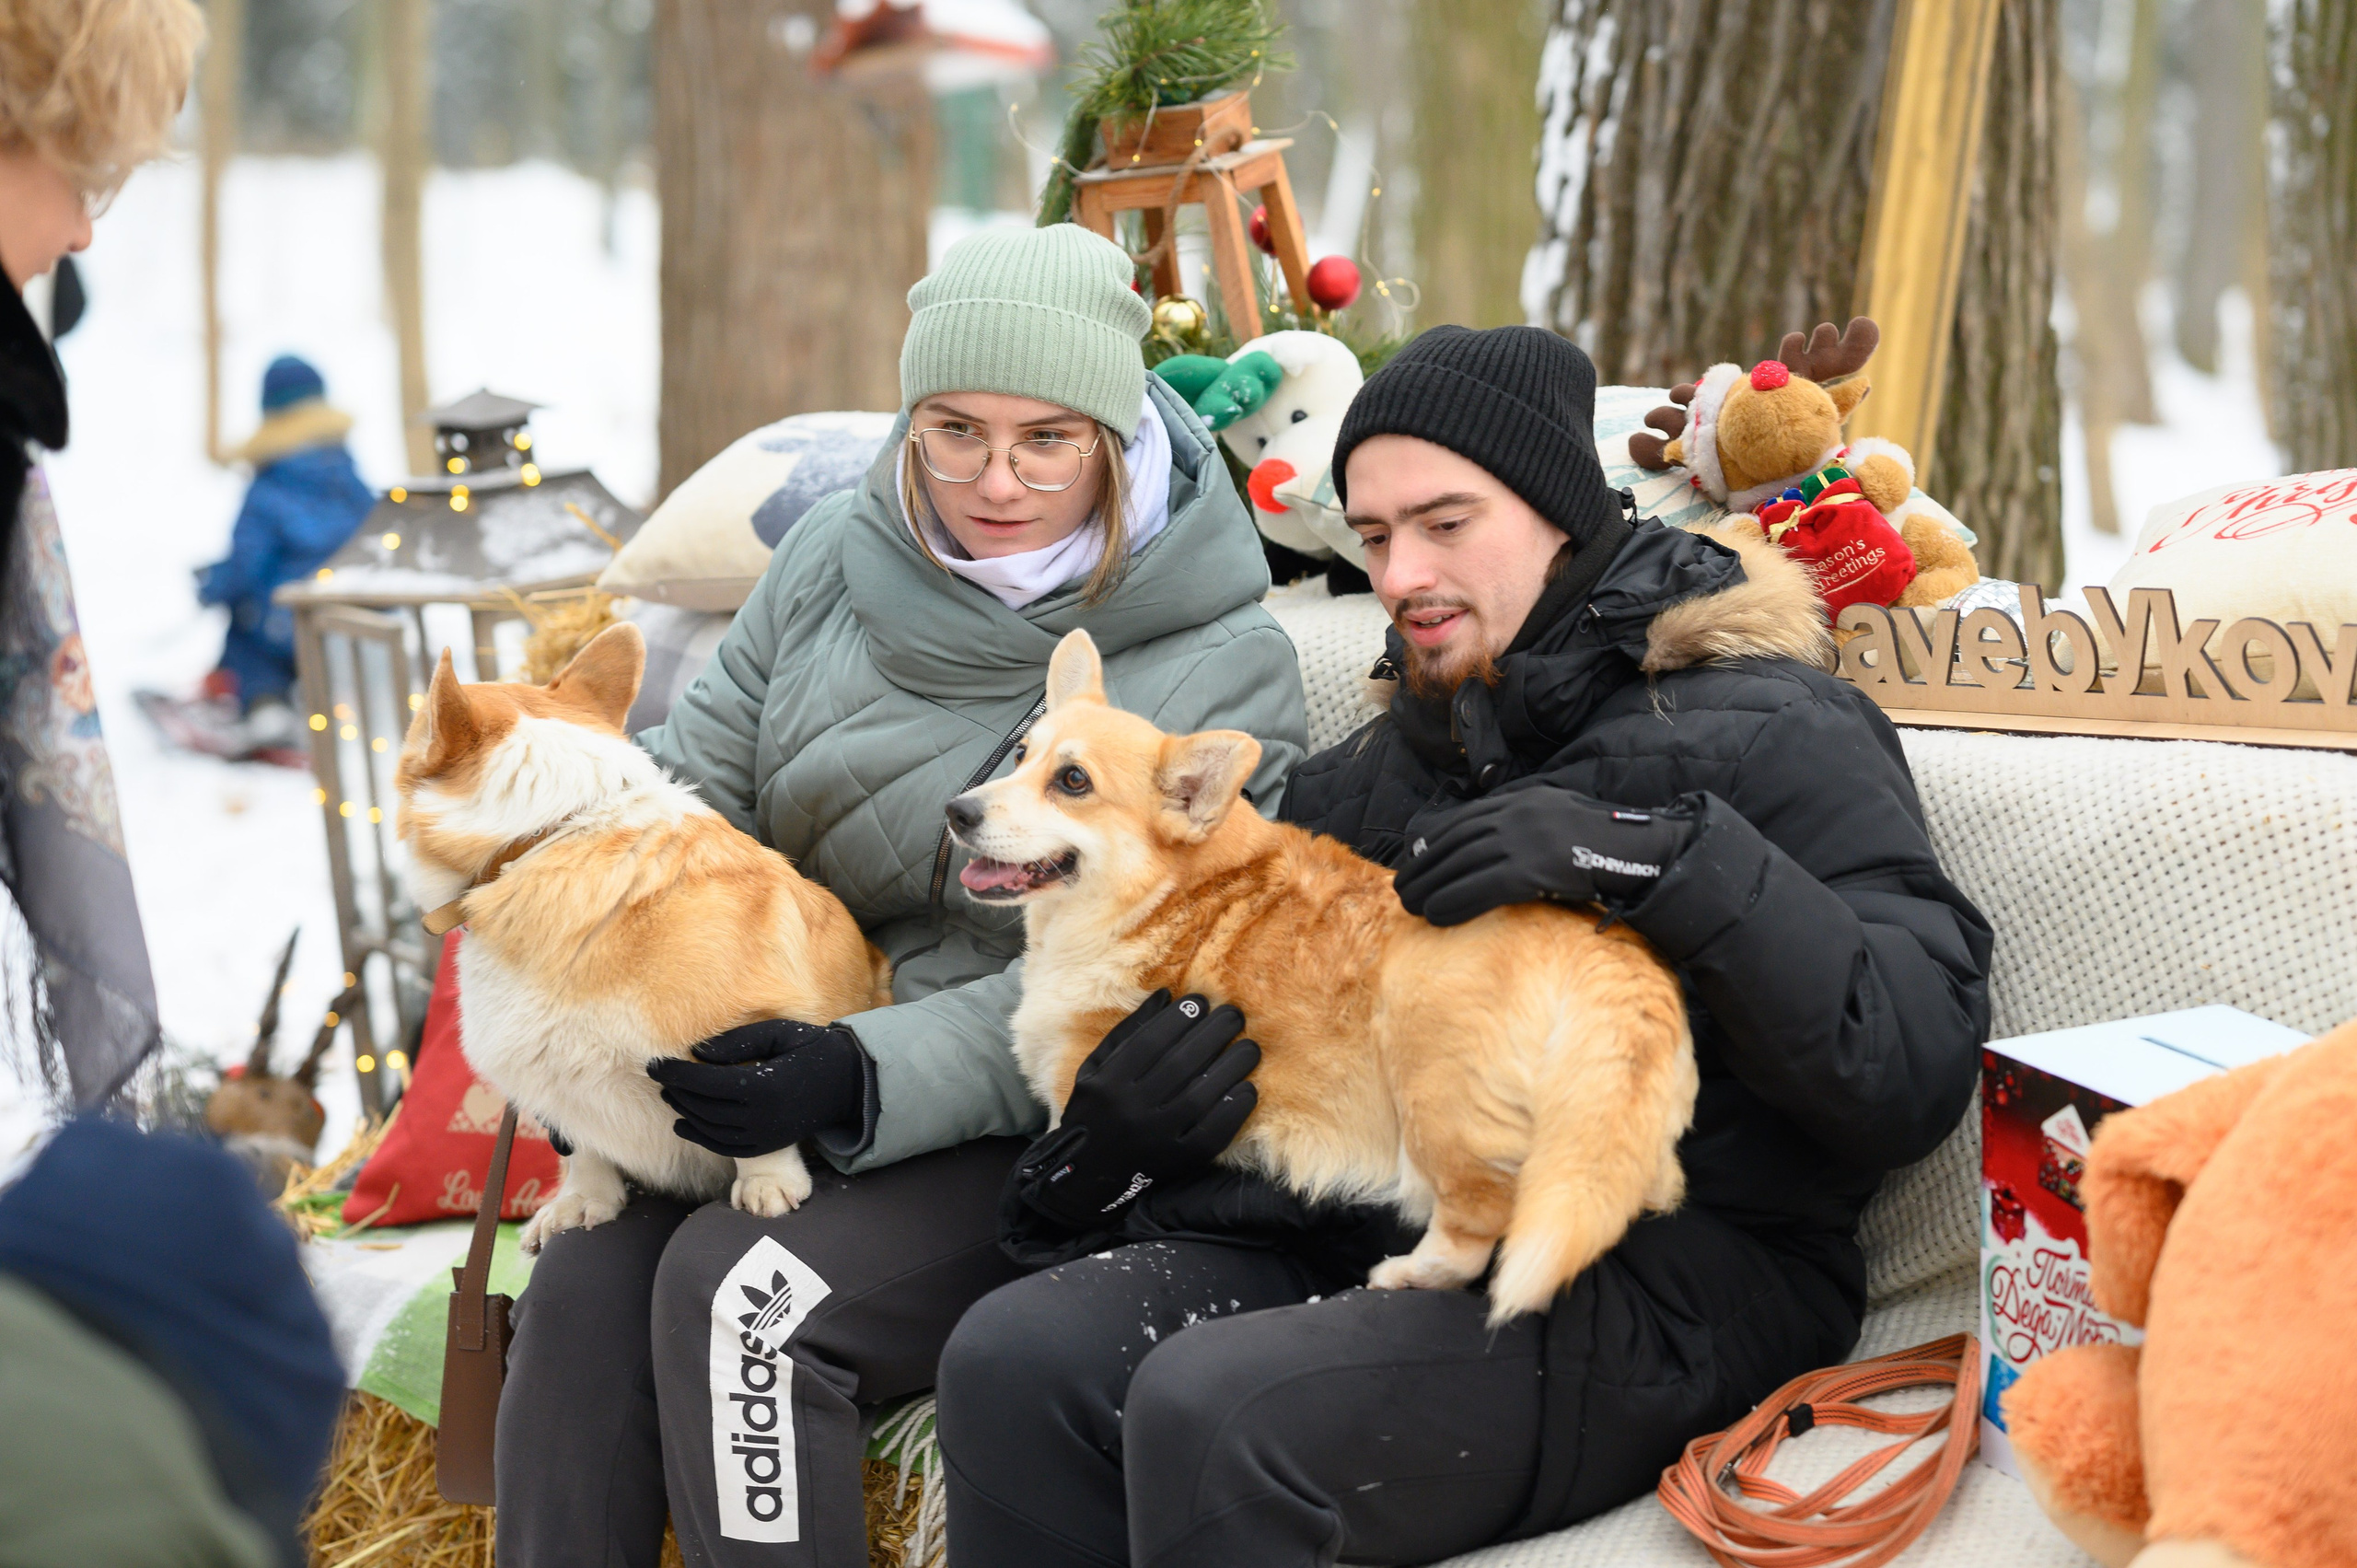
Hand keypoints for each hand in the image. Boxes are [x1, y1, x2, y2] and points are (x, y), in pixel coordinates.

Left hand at [647, 1018, 868, 1158]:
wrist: (848, 1084)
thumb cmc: (811, 1049)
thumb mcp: (779, 1033)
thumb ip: (738, 1042)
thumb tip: (698, 1051)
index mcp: (763, 1085)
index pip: (704, 1082)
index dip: (676, 1073)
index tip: (655, 1063)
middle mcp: (761, 1116)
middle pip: (702, 1107)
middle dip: (675, 1091)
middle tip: (657, 1075)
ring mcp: (764, 1135)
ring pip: (709, 1129)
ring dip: (684, 1112)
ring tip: (668, 1094)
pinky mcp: (766, 1146)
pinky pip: (724, 1147)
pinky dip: (699, 1137)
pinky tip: (682, 1124)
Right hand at [1024, 991, 1259, 1227]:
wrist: (1090, 1171)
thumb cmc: (1096, 1107)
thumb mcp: (1097, 1067)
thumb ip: (1129, 1031)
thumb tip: (1165, 995)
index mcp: (1108, 1084)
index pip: (1150, 1043)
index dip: (1178, 1019)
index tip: (1200, 1001)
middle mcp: (1131, 1110)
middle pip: (1180, 1064)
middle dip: (1213, 1034)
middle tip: (1234, 1015)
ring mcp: (1157, 1138)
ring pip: (1201, 1096)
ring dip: (1231, 1067)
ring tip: (1249, 1047)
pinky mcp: (1179, 1159)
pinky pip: (1213, 1132)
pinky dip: (1234, 1109)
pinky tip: (1247, 1088)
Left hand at [1393, 787, 1698, 926]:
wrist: (1639, 851)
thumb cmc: (1600, 839)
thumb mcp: (1556, 811)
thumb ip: (1523, 816)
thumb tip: (1487, 836)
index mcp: (1520, 800)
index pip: (1462, 820)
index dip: (1432, 842)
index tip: (1413, 859)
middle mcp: (1515, 815)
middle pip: (1455, 842)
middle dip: (1423, 867)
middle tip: (1402, 889)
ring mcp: (1523, 841)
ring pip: (1461, 865)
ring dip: (1430, 888)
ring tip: (1410, 906)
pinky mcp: (1531, 870)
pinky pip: (1480, 888)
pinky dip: (1453, 902)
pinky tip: (1435, 916)